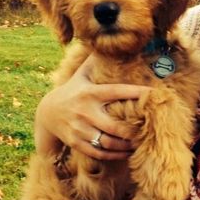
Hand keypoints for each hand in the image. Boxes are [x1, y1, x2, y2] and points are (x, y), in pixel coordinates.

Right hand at [34, 54, 149, 160]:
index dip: (135, 92)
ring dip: (126, 145)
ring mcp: (79, 129)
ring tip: (140, 143)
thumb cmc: (73, 91)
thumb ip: (95, 62)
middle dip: (132, 131)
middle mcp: (84, 112)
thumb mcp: (81, 76)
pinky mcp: (76, 143)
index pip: (116, 92)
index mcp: (90, 93)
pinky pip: (99, 153)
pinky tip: (127, 152)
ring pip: (107, 142)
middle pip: (113, 126)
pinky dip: (115, 155)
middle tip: (147, 130)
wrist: (47, 113)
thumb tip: (109, 45)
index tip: (152, 93)